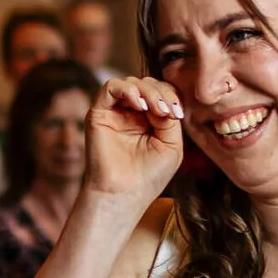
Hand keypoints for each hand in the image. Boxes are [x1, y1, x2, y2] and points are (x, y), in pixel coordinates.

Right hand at [83, 77, 185, 205]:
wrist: (124, 195)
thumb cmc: (148, 177)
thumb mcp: (171, 145)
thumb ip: (170, 118)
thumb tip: (163, 99)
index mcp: (149, 120)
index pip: (162, 93)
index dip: (172, 96)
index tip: (179, 113)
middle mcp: (131, 114)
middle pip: (148, 84)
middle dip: (162, 93)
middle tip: (168, 111)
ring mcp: (114, 112)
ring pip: (131, 82)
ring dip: (148, 91)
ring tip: (156, 110)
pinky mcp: (98, 113)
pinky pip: (111, 87)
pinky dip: (128, 90)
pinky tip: (139, 105)